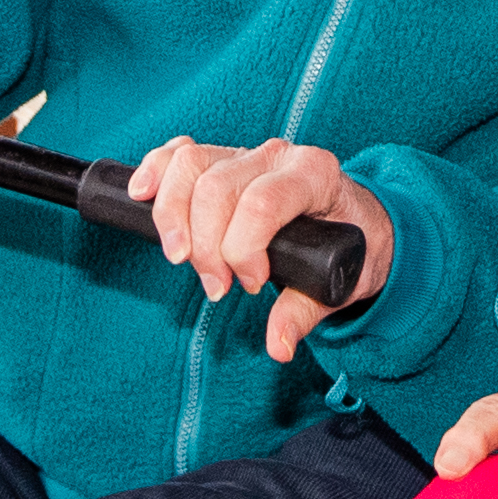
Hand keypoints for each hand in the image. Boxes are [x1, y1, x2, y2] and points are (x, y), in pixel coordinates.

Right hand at [128, 134, 396, 361]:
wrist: (356, 221)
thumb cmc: (351, 248)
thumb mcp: (342, 284)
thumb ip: (304, 313)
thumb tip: (277, 346)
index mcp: (314, 175)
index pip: (260, 203)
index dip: (242, 249)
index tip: (251, 284)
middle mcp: (278, 155)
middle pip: (217, 187)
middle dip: (206, 246)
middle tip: (218, 286)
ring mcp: (247, 153)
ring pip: (190, 166)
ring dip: (173, 217)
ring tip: (181, 258)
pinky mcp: (222, 158)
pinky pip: (180, 154)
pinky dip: (156, 172)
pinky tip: (141, 195)